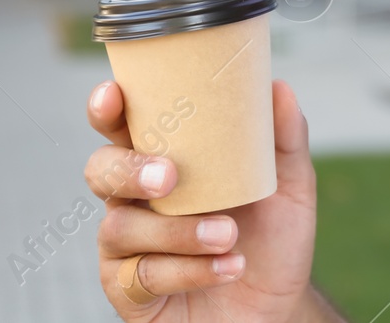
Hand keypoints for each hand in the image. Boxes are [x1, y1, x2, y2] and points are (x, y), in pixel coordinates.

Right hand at [86, 78, 323, 321]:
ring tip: (228, 235)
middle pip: (100, 170)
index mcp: (164, 160)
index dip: (107, 108)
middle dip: (129, 170)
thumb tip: (278, 87)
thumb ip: (284, 138)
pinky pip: (141, 275)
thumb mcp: (289, 185)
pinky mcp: (129, 291)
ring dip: (178, 231)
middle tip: (171, 176)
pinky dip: (190, 270)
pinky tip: (228, 267)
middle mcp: (135, 199)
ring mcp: (127, 247)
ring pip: (121, 226)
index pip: (122, 126)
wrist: (277, 306)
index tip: (115, 96)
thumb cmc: (272, 238)